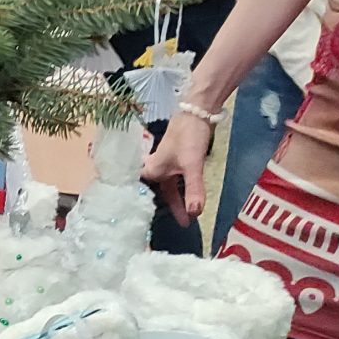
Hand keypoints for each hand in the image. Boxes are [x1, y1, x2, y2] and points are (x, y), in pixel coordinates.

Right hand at [143, 110, 214, 226]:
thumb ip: (193, 190)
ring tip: (186, 218)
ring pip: (167, 189)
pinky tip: (189, 200)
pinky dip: (181, 193)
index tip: (141, 225)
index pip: (140, 195)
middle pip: (156, 195)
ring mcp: (165, 167)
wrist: (197, 112)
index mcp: (151, 171)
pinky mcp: (176, 163)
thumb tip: (194, 213)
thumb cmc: (188, 137)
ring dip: (175, 202)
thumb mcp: (192, 165)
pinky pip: (175, 184)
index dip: (140, 210)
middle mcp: (154, 170)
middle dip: (164, 210)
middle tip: (178, 226)